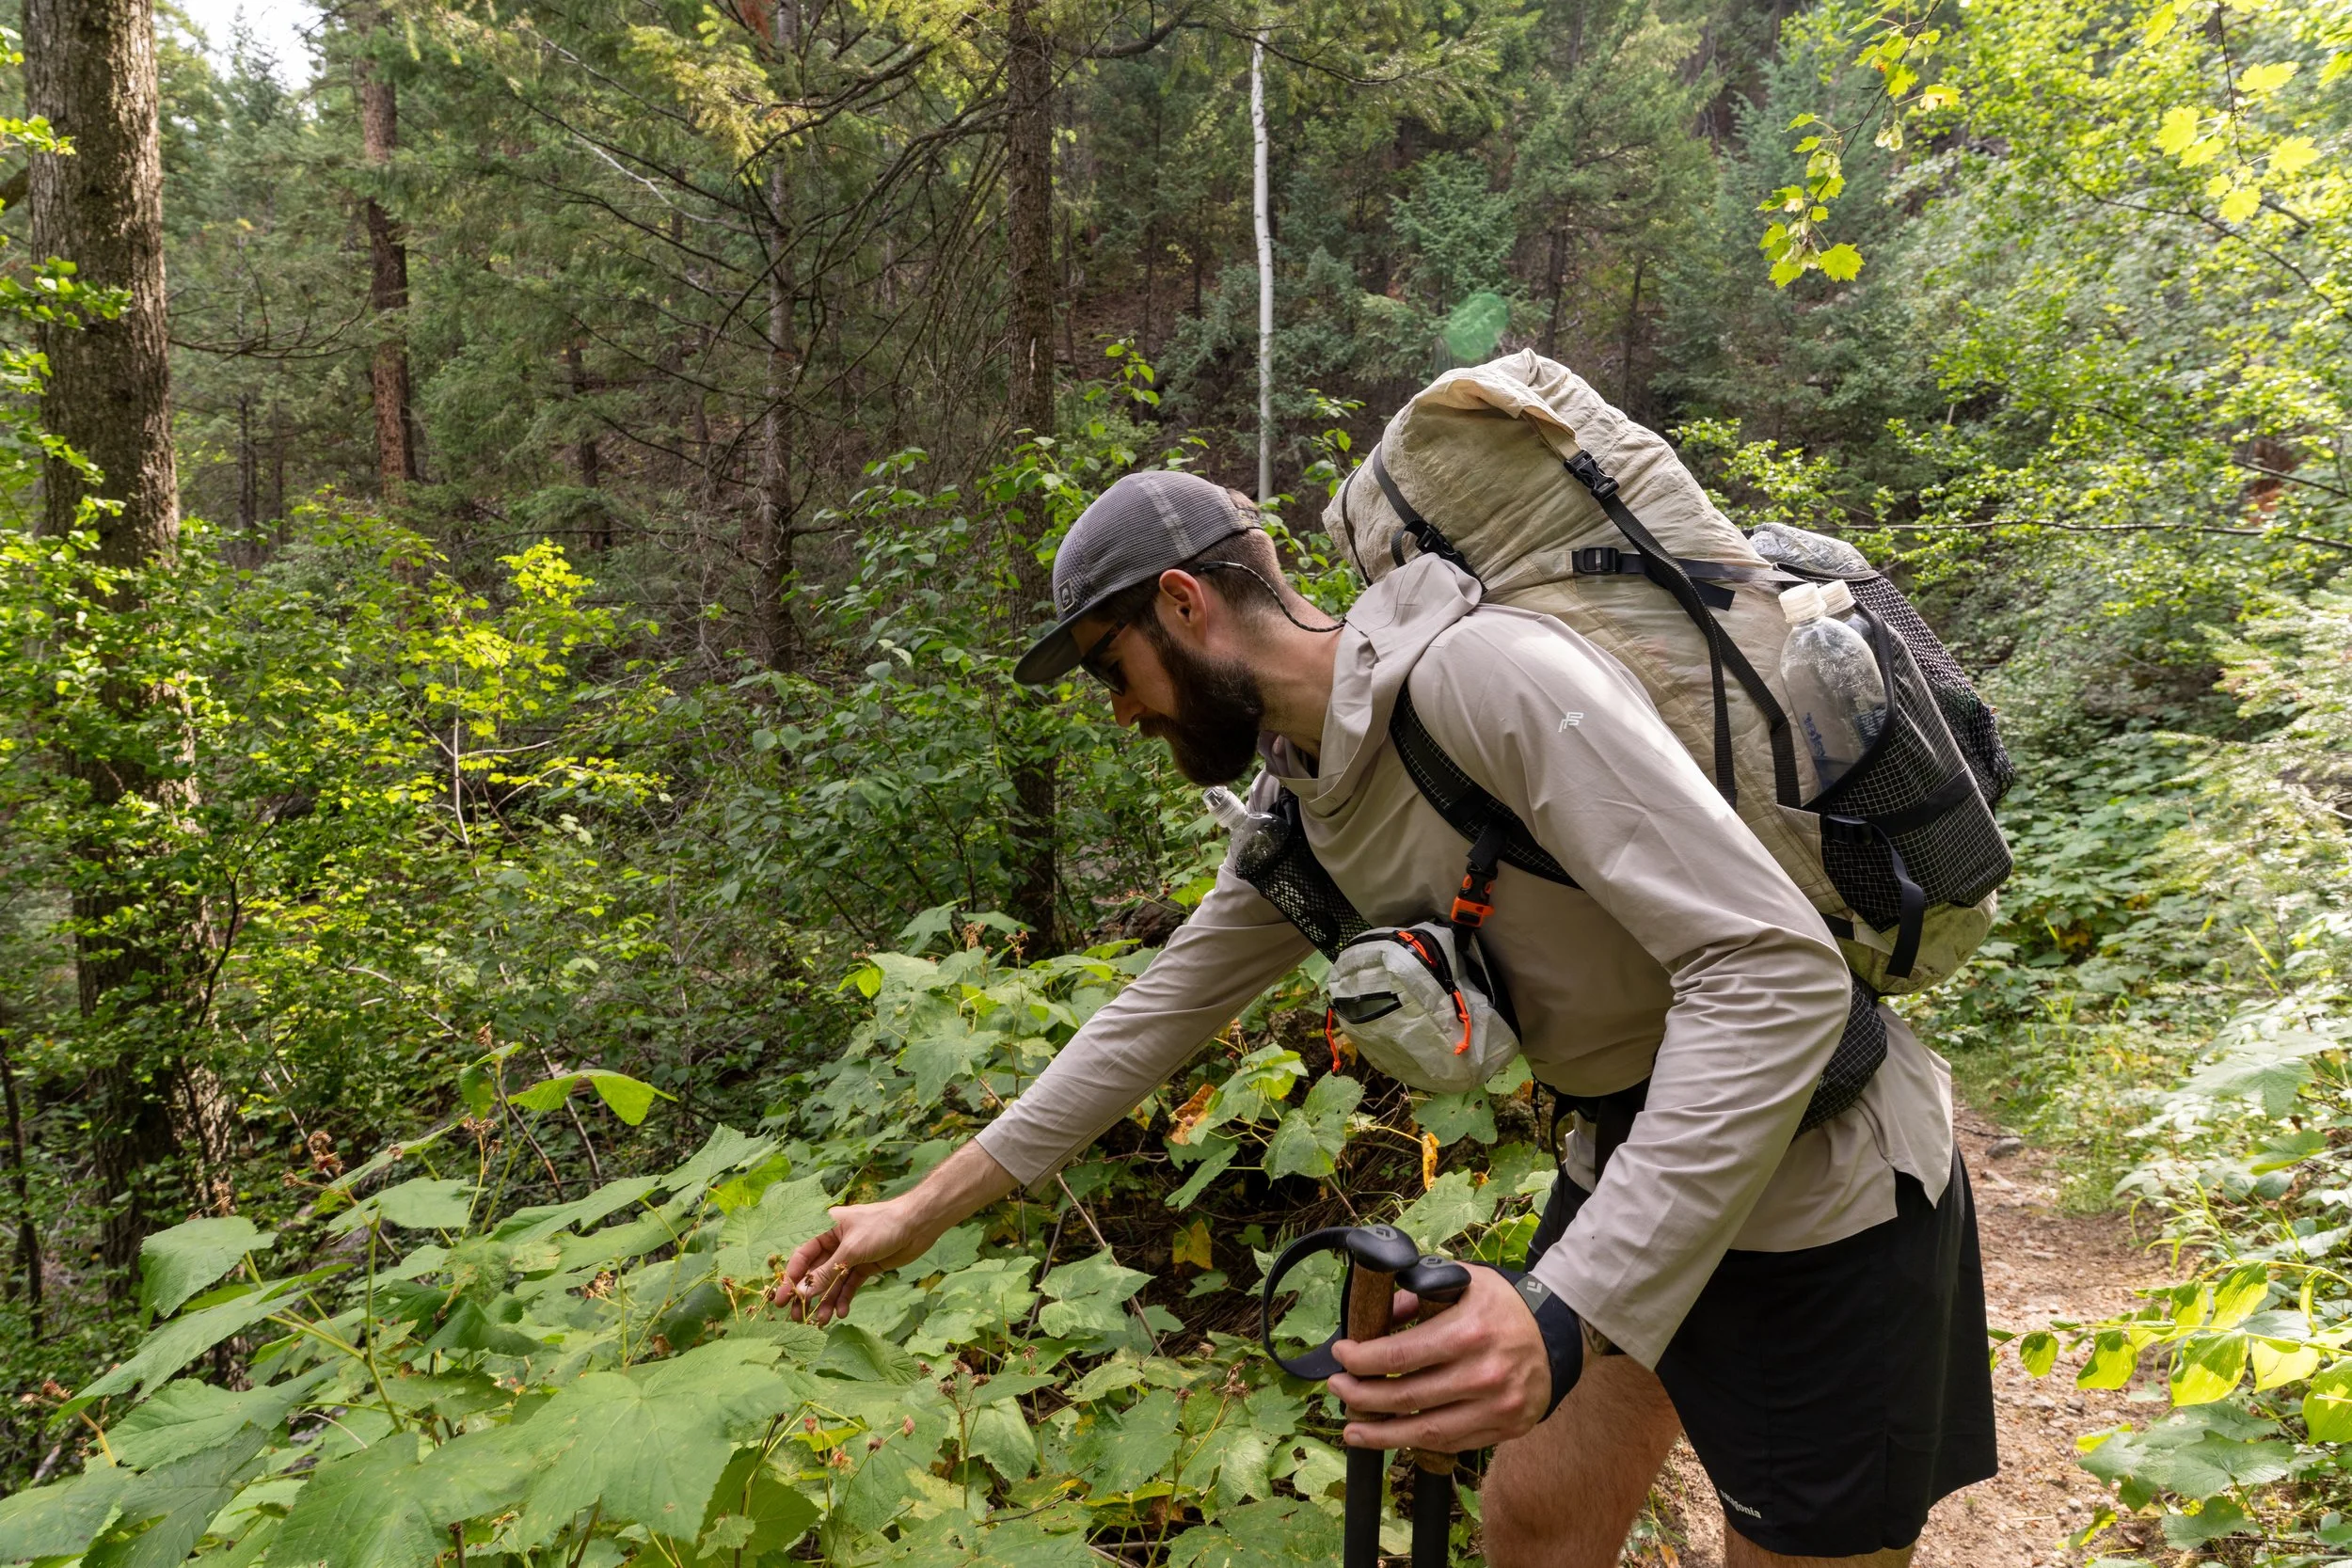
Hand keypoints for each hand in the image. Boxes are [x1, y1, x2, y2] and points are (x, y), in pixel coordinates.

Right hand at [774, 1141, 1019, 1324]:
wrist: (917, 1225)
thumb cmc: (882, 1227)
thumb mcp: (851, 1250)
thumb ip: (826, 1273)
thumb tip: (802, 1293)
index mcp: (826, 1229)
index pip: (802, 1256)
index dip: (792, 1277)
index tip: (781, 1299)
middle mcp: (836, 1243)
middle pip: (815, 1272)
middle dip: (806, 1295)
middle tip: (795, 1317)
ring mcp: (851, 1256)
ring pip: (832, 1283)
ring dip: (826, 1302)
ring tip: (821, 1322)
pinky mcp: (865, 1267)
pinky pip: (849, 1286)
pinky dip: (845, 1299)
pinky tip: (841, 1313)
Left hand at [1326, 1266, 1564, 1452]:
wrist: (1558, 1333)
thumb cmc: (1502, 1304)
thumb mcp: (1463, 1281)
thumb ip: (1418, 1295)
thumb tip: (1377, 1317)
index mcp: (1468, 1332)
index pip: (1400, 1356)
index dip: (1362, 1360)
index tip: (1341, 1355)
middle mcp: (1483, 1374)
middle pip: (1406, 1398)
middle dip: (1361, 1396)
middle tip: (1338, 1389)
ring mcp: (1496, 1407)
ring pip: (1425, 1432)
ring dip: (1381, 1435)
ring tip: (1352, 1431)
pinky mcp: (1505, 1428)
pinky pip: (1452, 1442)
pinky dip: (1417, 1442)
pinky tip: (1394, 1435)